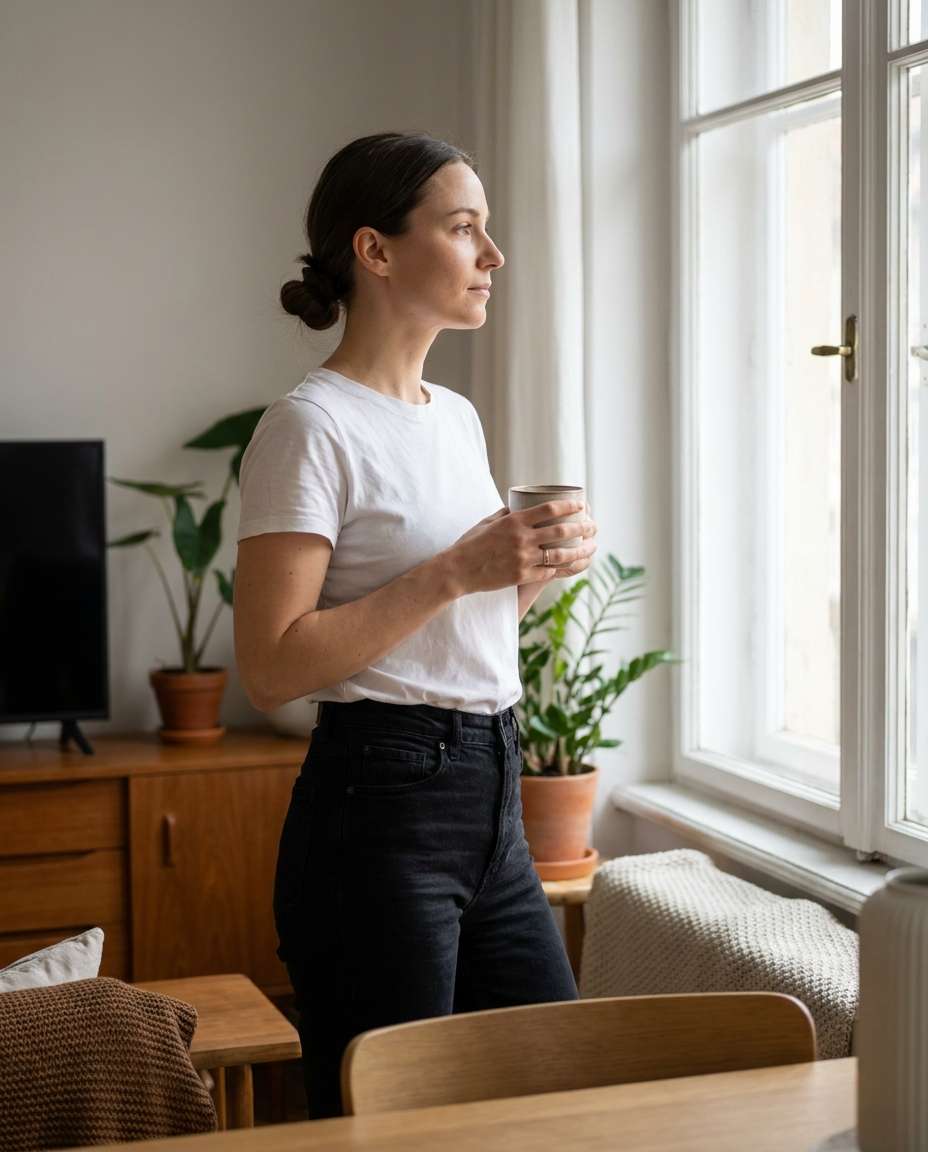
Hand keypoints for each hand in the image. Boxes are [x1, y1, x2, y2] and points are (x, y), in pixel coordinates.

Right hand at [448, 497, 593, 593]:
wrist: (458, 570)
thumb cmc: (470, 543)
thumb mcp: (488, 522)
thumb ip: (507, 514)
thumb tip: (521, 506)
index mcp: (514, 521)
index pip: (550, 509)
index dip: (570, 506)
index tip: (581, 506)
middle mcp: (522, 538)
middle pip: (561, 531)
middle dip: (582, 528)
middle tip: (592, 527)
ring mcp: (523, 559)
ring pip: (561, 554)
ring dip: (581, 550)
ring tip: (592, 547)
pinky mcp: (522, 576)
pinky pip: (548, 572)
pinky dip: (561, 568)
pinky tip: (571, 565)